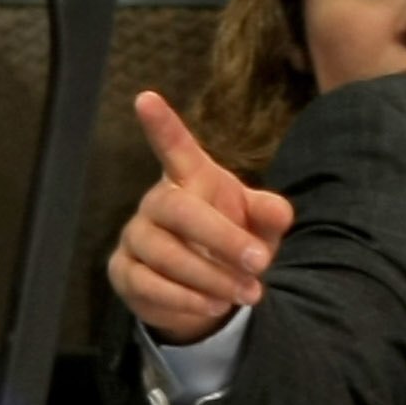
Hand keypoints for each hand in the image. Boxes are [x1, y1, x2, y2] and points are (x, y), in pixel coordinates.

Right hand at [108, 92, 289, 345]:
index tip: (146, 98)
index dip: (161, 125)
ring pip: (164, 254)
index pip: (173, 146)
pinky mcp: (124, 273)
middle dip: (222, 238)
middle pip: (177, 210)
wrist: (206, 291)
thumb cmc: (232, 243)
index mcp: (189, 180)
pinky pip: (149, 285)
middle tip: (261, 263)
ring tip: (249, 293)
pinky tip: (214, 306)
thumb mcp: (259, 228)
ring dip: (211, 277)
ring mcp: (136, 237)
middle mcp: (156, 203)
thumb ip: (269, 214)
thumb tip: (281, 212)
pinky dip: (185, 299)